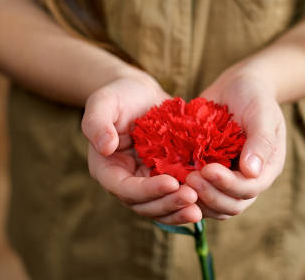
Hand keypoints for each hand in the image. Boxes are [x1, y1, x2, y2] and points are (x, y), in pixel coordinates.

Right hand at [82, 76, 201, 223]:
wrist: (142, 93)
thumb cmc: (120, 94)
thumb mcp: (103, 102)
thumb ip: (97, 122)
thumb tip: (105, 147)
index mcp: (107, 169)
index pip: (125, 189)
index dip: (147, 191)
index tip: (171, 183)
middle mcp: (125, 181)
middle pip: (144, 205)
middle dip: (167, 204)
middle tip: (192, 198)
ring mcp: (146, 182)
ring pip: (161, 207)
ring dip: (179, 210)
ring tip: (200, 207)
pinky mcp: (165, 177)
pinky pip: (175, 196)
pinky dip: (187, 202)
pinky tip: (207, 198)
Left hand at [186, 70, 285, 219]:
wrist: (237, 85)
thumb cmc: (254, 95)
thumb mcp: (262, 112)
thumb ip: (260, 141)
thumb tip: (251, 172)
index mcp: (266, 168)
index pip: (249, 189)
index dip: (227, 185)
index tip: (207, 169)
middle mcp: (248, 179)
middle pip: (231, 205)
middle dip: (210, 195)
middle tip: (189, 178)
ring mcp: (227, 177)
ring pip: (213, 204)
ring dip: (197, 198)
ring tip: (179, 182)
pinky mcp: (208, 171)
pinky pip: (199, 191)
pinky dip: (186, 190)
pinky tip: (170, 180)